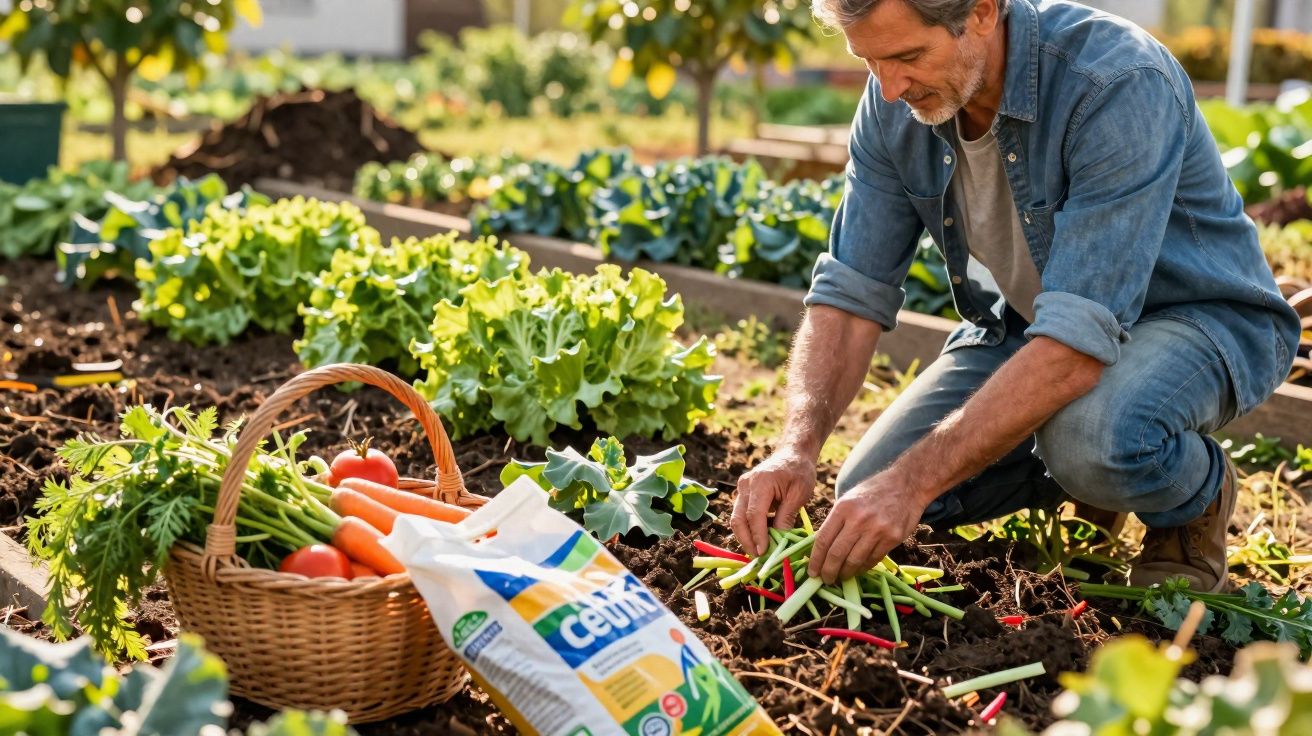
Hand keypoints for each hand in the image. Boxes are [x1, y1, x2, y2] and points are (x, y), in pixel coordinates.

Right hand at [731, 449, 816, 555]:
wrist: (793, 453)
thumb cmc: (800, 471)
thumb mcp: (799, 494)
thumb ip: (786, 516)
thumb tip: (778, 541)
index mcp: (761, 482)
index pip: (754, 515)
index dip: (758, 536)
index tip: (764, 553)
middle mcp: (746, 484)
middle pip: (738, 518)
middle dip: (746, 541)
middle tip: (758, 558)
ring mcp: (742, 487)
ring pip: (736, 518)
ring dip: (745, 537)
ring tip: (758, 552)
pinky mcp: (743, 492)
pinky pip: (741, 514)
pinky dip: (748, 528)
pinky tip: (760, 539)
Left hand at [809, 470, 924, 583]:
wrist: (906, 484)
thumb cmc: (872, 492)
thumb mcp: (848, 500)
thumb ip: (836, 522)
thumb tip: (821, 549)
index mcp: (843, 508)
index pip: (823, 540)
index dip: (815, 560)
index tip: (812, 572)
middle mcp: (858, 519)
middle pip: (837, 554)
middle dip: (828, 571)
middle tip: (825, 580)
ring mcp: (877, 529)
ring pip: (855, 560)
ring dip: (845, 573)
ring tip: (840, 577)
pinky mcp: (892, 537)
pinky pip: (873, 559)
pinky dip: (862, 568)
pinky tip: (857, 570)